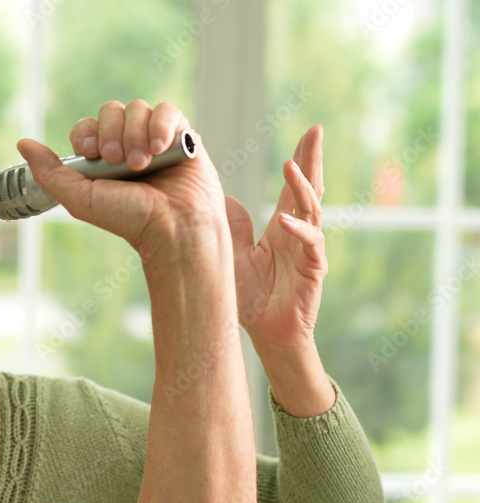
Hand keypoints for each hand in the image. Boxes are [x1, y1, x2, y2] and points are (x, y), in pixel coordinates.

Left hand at [16, 100, 226, 258]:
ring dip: (135, 135)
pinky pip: (167, 110)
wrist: (172, 228)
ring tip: (142, 164)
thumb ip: (50, 172)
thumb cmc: (129, 219)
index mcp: (102, 157)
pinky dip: (161, 125)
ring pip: (138, 108)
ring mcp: (154, 137)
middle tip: (116, 161)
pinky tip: (160, 148)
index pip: (88, 126)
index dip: (88, 134)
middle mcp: (127, 143)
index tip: (93, 154)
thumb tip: (23, 144)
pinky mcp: (181, 135)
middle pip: (111, 111)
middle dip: (111, 134)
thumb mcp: (80, 199)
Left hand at [227, 125, 326, 350]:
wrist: (265, 333)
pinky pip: (309, 245)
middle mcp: (299, 235)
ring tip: (291, 166)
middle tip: (316, 132)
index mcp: (282, 228)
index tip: (308, 133)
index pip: (293, 188)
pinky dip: (298, 231)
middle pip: (310, 190)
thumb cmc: (249, 297)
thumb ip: (233, 228)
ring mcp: (309, 251)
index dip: (301, 161)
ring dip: (301, 188)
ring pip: (312, 211)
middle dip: (313, 160)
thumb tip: (222, 198)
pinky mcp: (313, 271)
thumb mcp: (233, 255)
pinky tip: (285, 220)